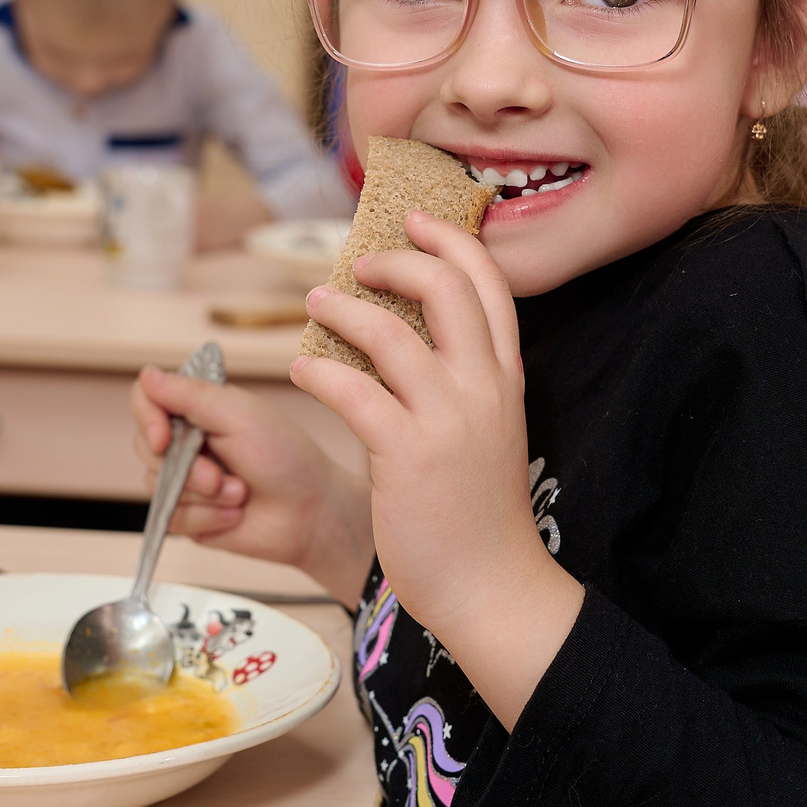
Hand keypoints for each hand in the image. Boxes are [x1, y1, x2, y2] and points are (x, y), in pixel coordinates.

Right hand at [131, 367, 372, 602]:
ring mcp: (185, 479)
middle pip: (145, 446)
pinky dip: (205, 517)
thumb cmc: (286, 458)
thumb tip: (146, 374)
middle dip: (186, 468)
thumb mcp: (239, 416)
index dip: (147, 418)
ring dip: (201, 495)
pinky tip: (233, 514)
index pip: (146, 399)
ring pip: (155, 486)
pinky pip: (171, 517)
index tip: (164, 439)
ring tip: (238, 494)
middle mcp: (187, 442)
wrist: (311, 513)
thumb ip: (190, 395)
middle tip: (220, 476)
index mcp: (199, 409)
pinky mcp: (189, 515)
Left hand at [293, 212, 582, 728]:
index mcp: (505, 377)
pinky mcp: (407, 453)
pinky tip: (301, 372)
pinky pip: (352, 389)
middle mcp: (482, 387)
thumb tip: (427, 334)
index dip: (450, 241)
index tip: (415, 222)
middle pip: (445, 286)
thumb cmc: (480, 514)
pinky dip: (318, 371)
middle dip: (396, 259)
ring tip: (315, 306)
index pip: (489, 284)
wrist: (491, 585)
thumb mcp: (492, 431)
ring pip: (390, 329)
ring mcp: (447, 418)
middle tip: (359, 265)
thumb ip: (471, 381)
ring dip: (342, 308)